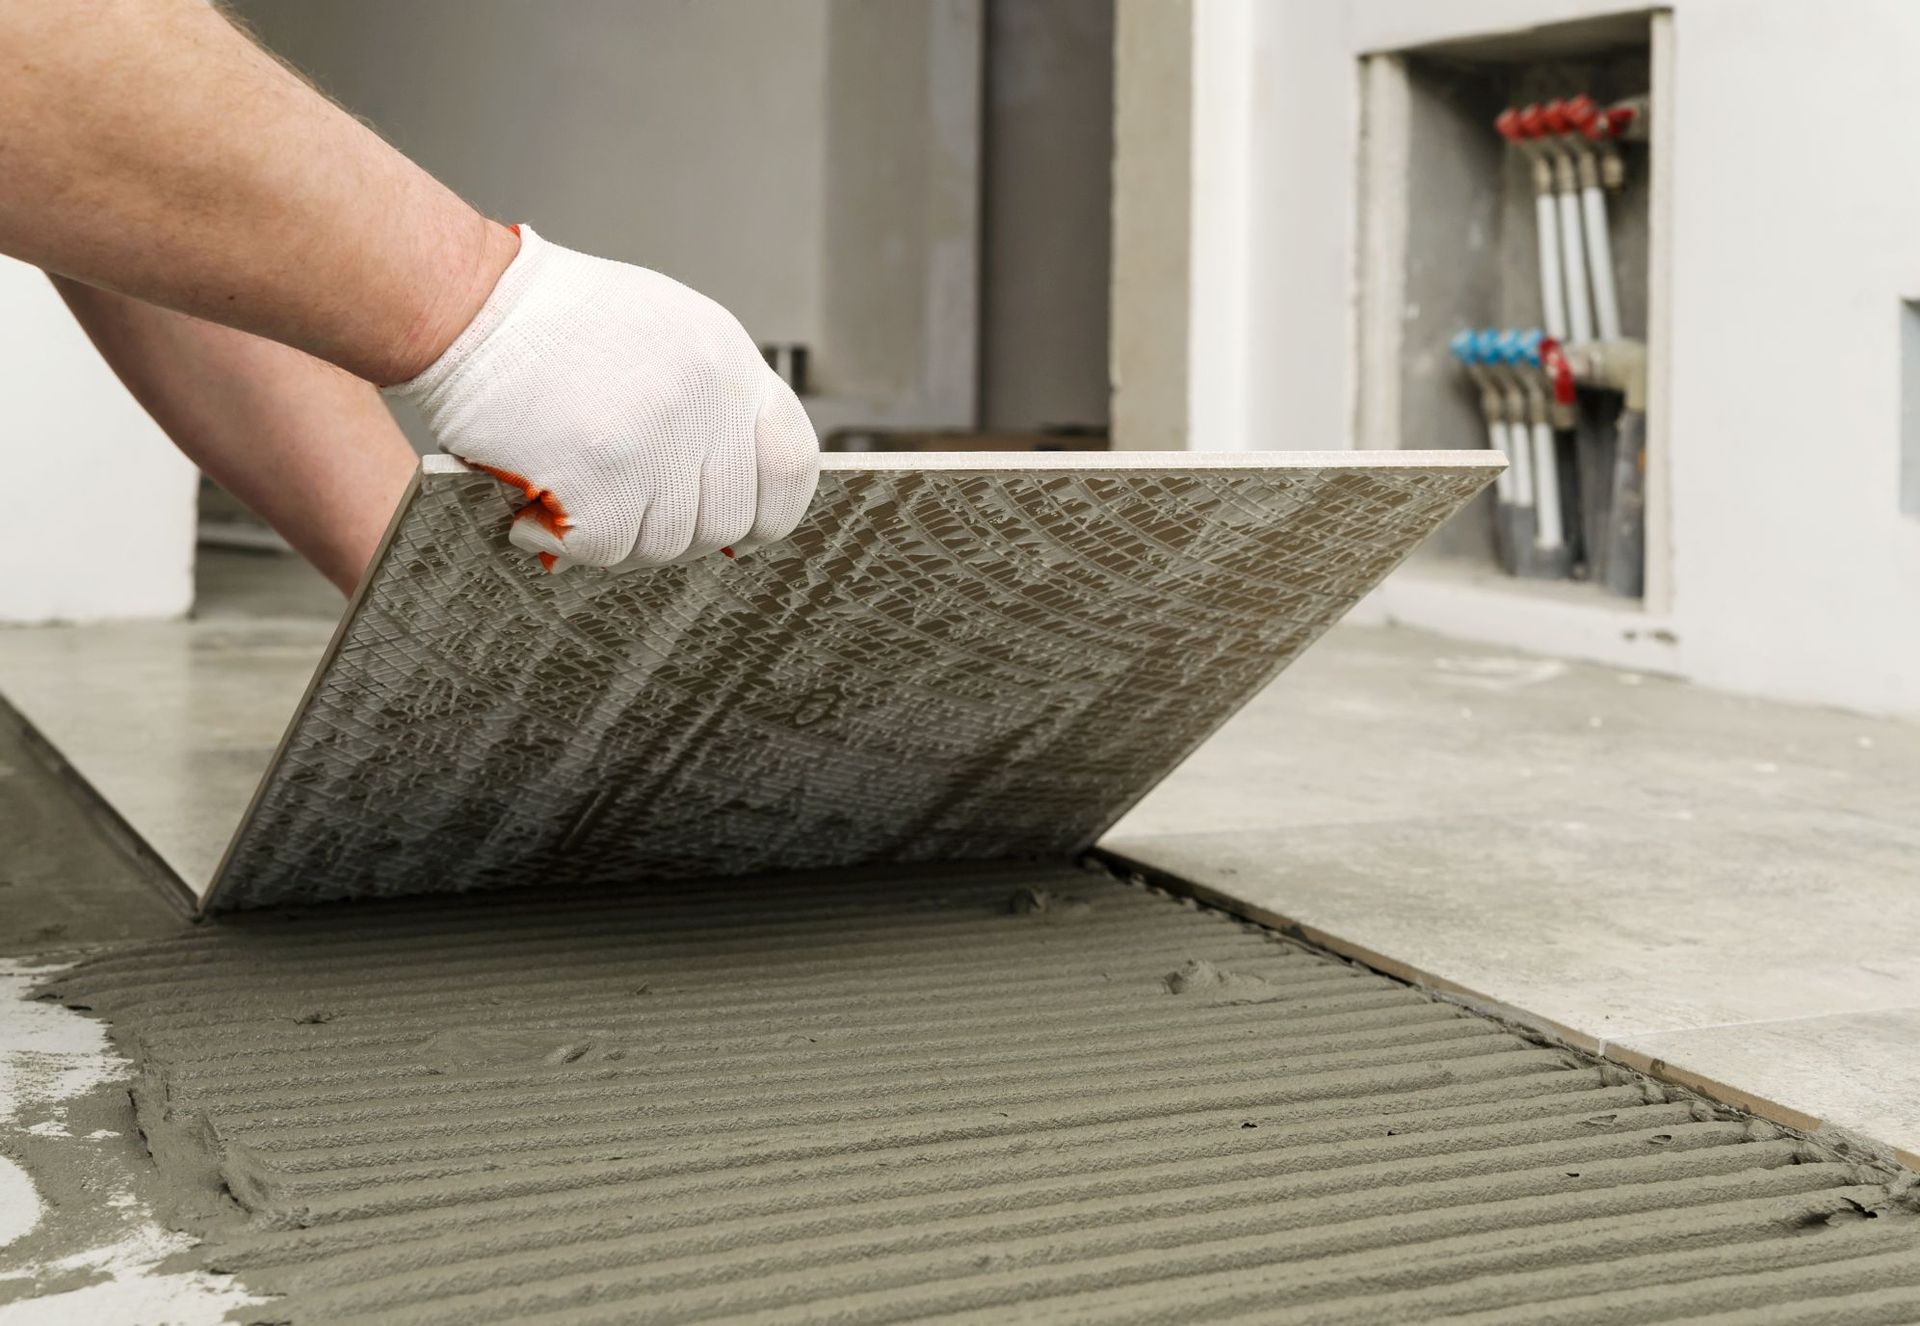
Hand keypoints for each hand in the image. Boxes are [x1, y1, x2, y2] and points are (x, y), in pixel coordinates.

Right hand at [387, 226, 819, 571]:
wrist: (470, 306)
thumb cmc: (555, 320)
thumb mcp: (666, 330)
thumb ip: (711, 401)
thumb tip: (737, 481)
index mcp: (727, 362)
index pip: (792, 466)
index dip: (768, 509)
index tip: (743, 523)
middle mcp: (702, 404)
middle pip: (726, 521)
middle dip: (679, 529)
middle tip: (627, 507)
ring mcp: (653, 444)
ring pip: (667, 544)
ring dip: (620, 536)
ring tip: (576, 493)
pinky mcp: (598, 479)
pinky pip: (608, 551)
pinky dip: (567, 543)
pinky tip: (538, 510)